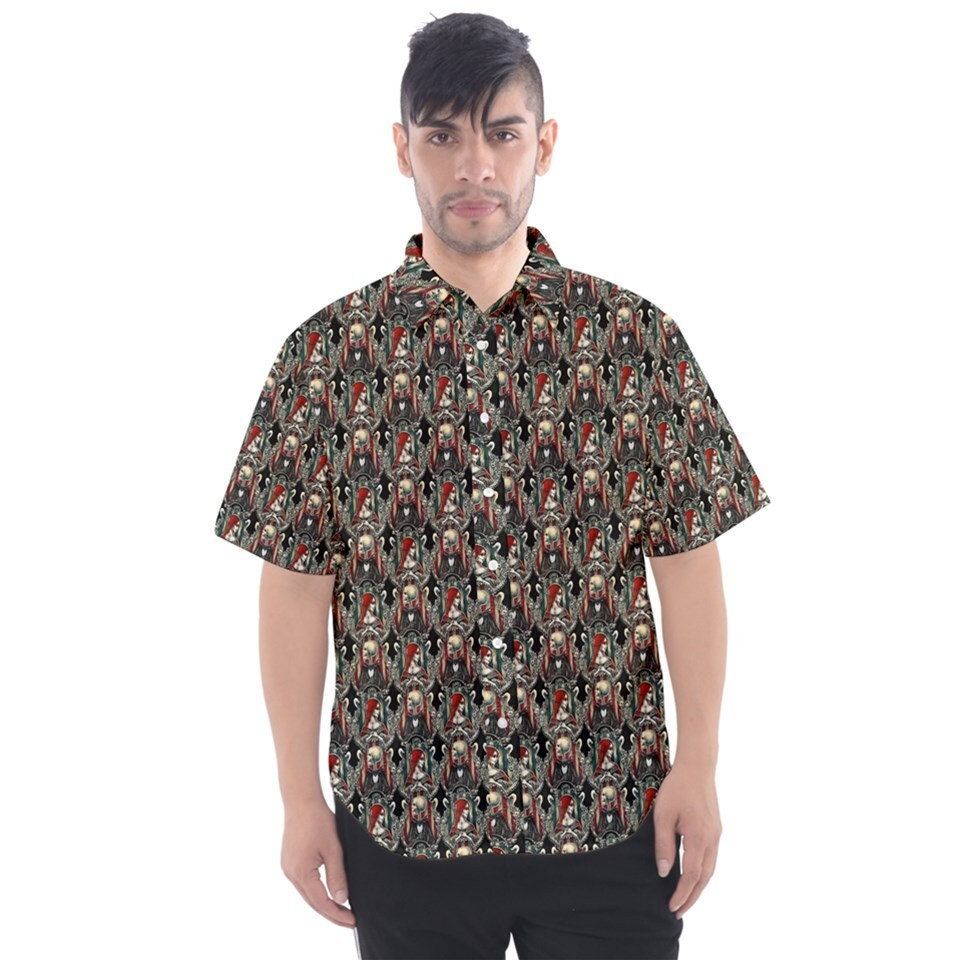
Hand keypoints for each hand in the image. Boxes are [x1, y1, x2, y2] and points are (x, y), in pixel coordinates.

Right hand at [280, 799, 355, 926]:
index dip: (337, 914)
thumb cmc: (319, 821)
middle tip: (350, 921)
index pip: (321, 902)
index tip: (353, 922)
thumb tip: (341, 900)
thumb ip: (337, 875)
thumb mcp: (334, 849)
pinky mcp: (289, 862)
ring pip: (307, 894)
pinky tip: (327, 893)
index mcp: (301, 872)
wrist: (301, 802)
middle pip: (312, 902)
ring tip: (342, 911)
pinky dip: (316, 892)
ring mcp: (288, 868)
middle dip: (331, 913)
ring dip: (323, 904)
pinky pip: (303, 884)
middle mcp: (291, 874)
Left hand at [652, 759, 721, 919]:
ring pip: (710, 870)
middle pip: (705, 878)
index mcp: (699, 837)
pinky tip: (693, 876)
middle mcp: (712, 840)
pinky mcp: (716, 829)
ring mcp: (716, 835)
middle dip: (691, 897)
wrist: (697, 767)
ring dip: (698, 887)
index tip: (672, 907)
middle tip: (678, 911)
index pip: (692, 876)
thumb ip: (664, 845)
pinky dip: (703, 873)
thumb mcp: (663, 815)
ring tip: (684, 899)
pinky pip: (711, 858)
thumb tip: (664, 873)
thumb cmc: (676, 789)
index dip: (682, 894)